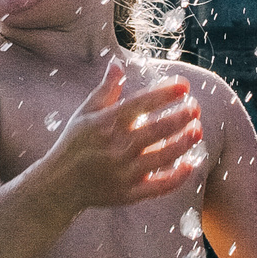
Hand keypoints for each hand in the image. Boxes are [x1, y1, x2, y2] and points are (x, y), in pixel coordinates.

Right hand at [36, 59, 202, 211]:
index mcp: (106, 124)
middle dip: (180, 117)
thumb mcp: (85, 113)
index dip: (165, 93)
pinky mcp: (128, 194)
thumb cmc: (74, 143)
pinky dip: (176, 177)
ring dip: (183, 143)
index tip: (184, 86)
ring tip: (197, 130)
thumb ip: (105, 90)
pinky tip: (190, 165)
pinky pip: (158, 186)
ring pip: (162, 157)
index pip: (141, 103)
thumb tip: (117, 63)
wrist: (59, 185)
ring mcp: (123, 172)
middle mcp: (116, 147)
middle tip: (195, 108)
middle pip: (156, 129)